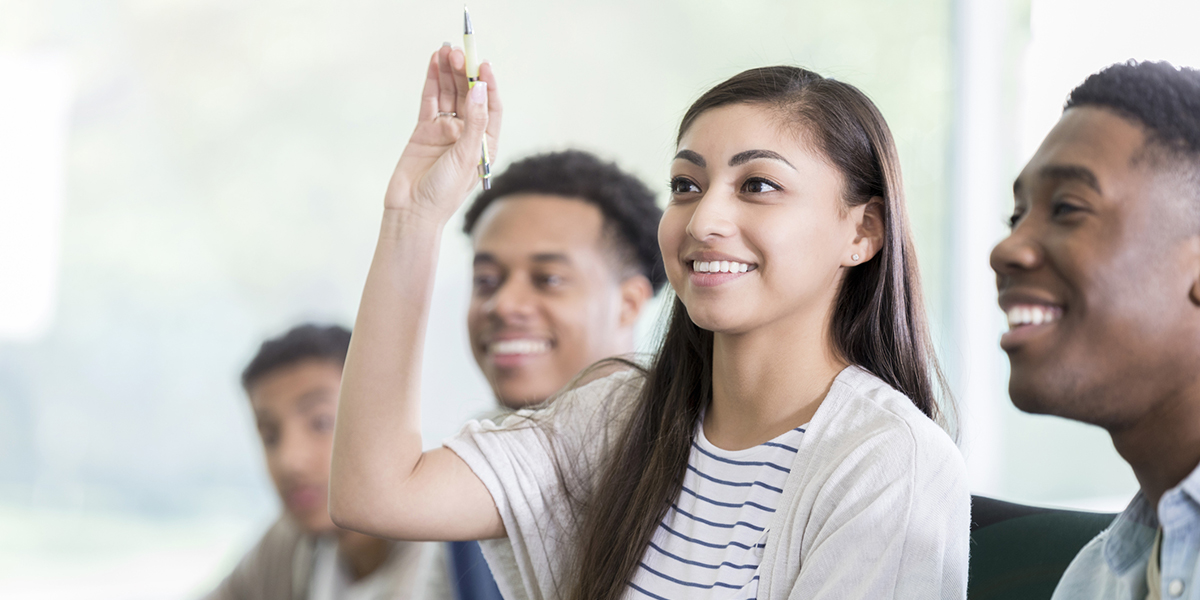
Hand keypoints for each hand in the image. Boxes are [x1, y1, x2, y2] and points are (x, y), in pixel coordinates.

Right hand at [384, 45, 502, 221]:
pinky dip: (432, 82)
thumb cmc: (445, 192)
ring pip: (449, 95)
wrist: (412, 210)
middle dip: (465, 73)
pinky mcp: (424, 130)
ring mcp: (445, 131)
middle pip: (469, 96)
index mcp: (485, 144)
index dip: (488, 85)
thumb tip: (481, 90)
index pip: (491, 107)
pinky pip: (431, 101)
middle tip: (459, 53)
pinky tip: (433, 64)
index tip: (483, 65)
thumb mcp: (466, 157)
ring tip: (445, 51)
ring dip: (449, 73)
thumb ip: (474, 123)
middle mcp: (467, 134)